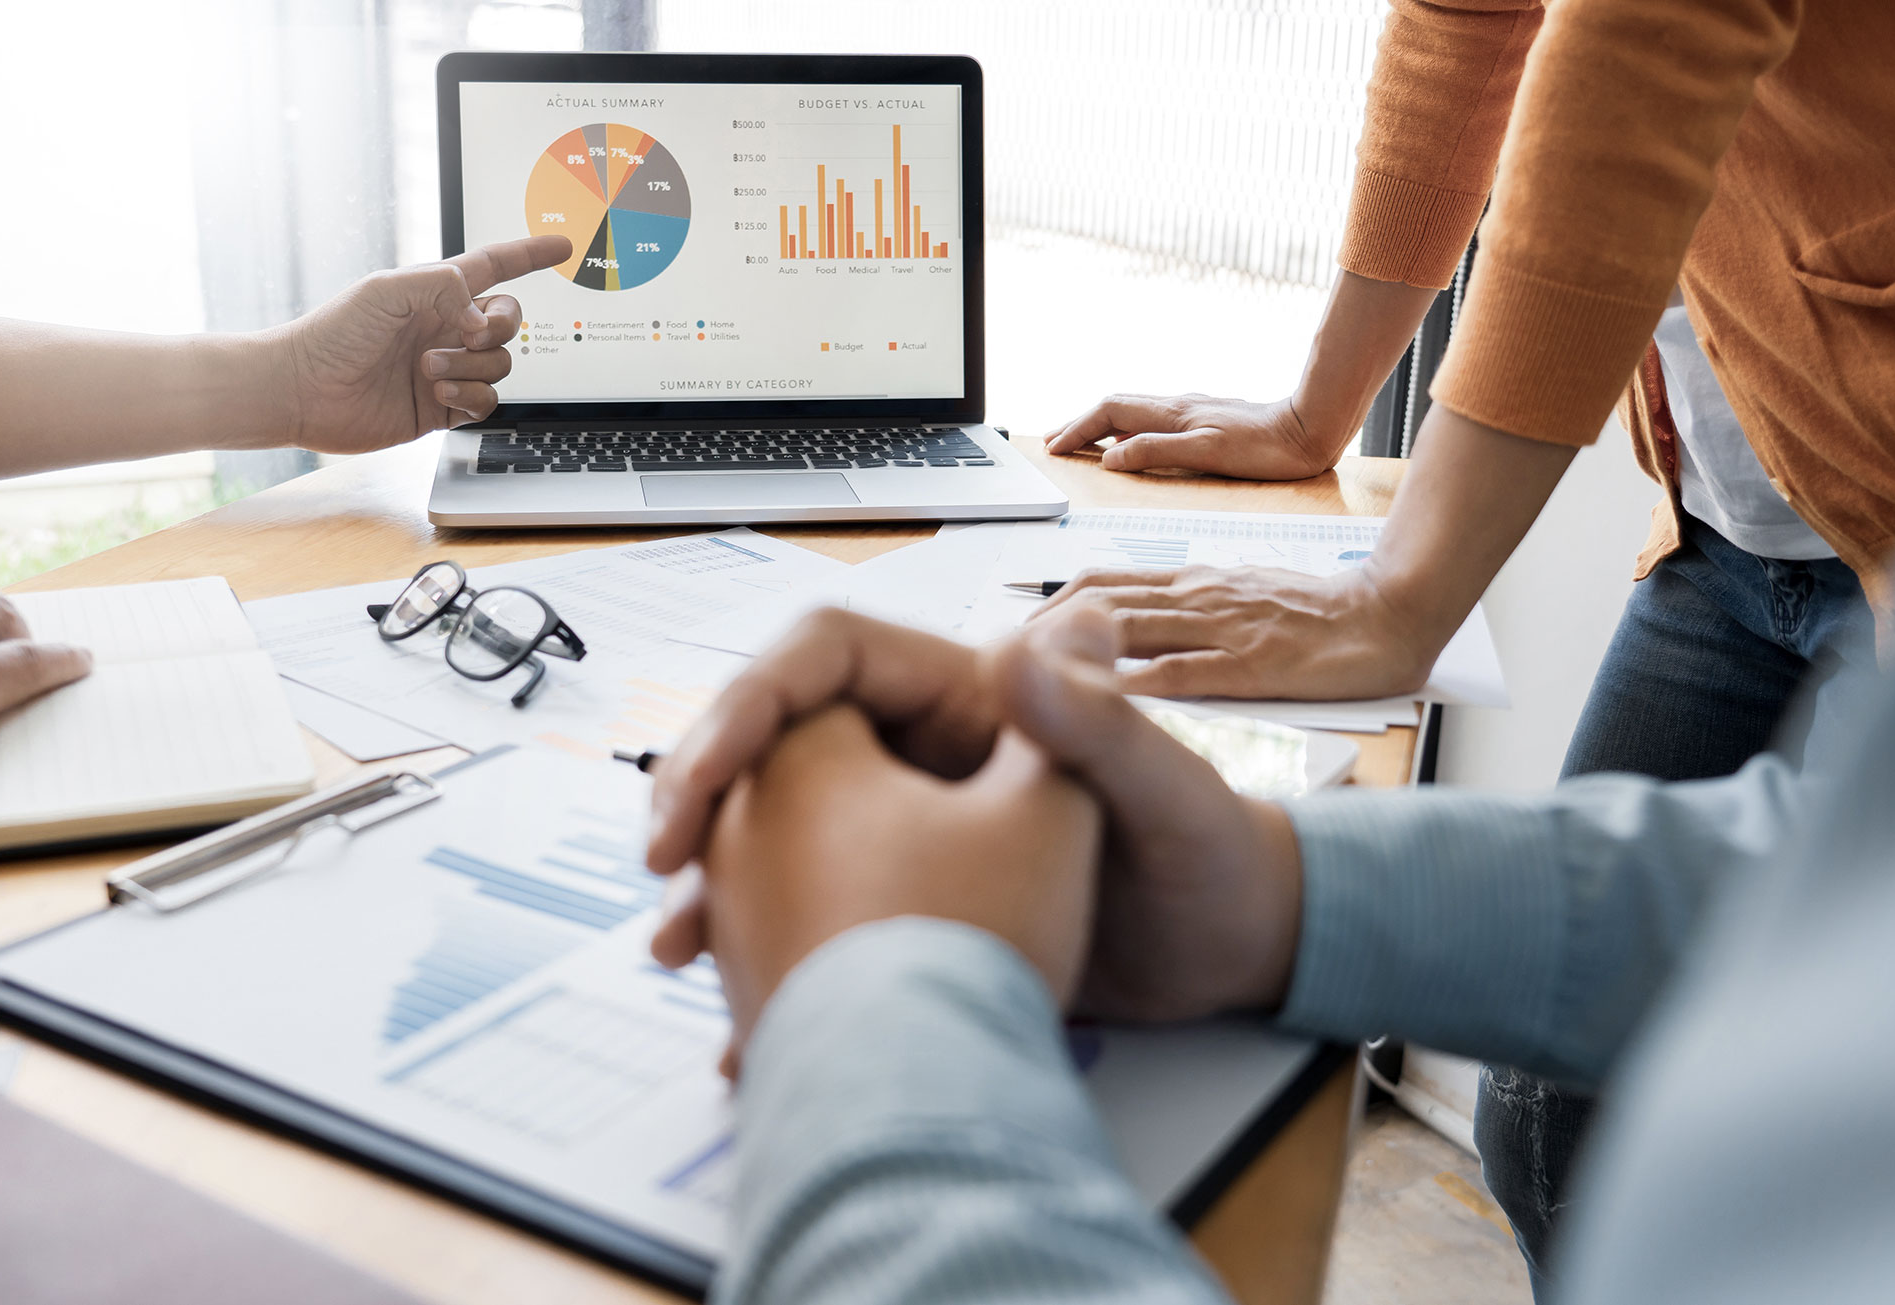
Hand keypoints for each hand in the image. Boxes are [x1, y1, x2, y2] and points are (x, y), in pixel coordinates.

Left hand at [275, 235, 571, 450]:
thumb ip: (445, 287)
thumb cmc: (334, 332)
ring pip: (501, 365)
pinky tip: (437, 393)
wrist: (303, 391)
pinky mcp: (442, 409)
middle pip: (508, 322)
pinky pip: (486, 402)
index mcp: (436, 292)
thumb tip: (481, 320)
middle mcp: (446, 329)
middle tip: (464, 335)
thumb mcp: (389, 289)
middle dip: (498, 328)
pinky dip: (471, 397)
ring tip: (428, 370)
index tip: (563, 245)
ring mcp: (447, 369)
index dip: (531, 254)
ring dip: (471, 367)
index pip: (496, 266)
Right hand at [647, 604, 1305, 1023]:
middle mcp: (925, 747)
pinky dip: (764, 949)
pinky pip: (807, 906)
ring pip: (776, 830)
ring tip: (678, 947)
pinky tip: (738, 1010)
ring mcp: (909, 820)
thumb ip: (1100, 724)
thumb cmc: (1210, 854)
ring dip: (718, 882)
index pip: (820, 661)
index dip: (746, 708)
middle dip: (706, 799)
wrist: (1231, 954)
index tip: (699, 779)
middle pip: (776, 743)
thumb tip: (1029, 641)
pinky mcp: (906, 897)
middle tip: (663, 865)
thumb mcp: (1163, 790)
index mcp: (968, 693)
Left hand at [1032, 563, 1435, 700]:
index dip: (1044, 609)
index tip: (1004, 639)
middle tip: (990, 668)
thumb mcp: (1237, 599)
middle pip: (1095, 603)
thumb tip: (1125, 632)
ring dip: (1064, 654)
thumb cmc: (1316, 617)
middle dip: (1035, 634)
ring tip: (1018, 684)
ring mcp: (1221, 628)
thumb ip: (1185, 612)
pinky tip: (1091, 707)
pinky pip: (1180, 673)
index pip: (1099, 585)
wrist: (1391, 613)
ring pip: (1125, 628)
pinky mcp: (1251, 665)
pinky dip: (1130, 689)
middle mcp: (1196, 597)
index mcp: (1191, 584)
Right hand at [1042, 393, 1339, 478]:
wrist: (1309, 429)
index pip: (1109, 413)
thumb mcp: (1206, 453)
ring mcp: (1191, 411)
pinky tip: (1131, 440)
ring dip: (1101, 425)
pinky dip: (1127, 428)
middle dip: (1080, 423)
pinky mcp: (1206, 418)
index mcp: (1172, 414)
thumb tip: (1109, 458)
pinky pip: (1152, 419)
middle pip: (1114, 407)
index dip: (1077, 429)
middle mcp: (1177, 406)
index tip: (1054, 447)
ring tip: (1081, 440)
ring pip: (1133, 411)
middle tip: (1053, 441)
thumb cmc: (1264, 448)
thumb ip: (1155, 452)